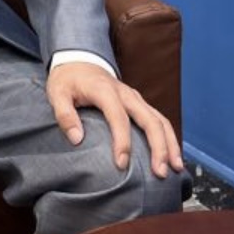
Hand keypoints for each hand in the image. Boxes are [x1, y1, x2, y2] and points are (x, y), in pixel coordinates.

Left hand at [46, 63, 183, 178]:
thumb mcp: (57, 93)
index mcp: (105, 91)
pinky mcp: (139, 103)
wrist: (79, 61)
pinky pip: (159, 120)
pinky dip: (169, 138)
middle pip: (149, 119)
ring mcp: (135, 98)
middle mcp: (125, 94)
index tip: (121, 164)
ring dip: (170, 144)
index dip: (122, 142)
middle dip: (159, 146)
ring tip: (176, 168)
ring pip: (160, 120)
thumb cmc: (68, 80)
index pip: (119, 117)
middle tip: (160, 172)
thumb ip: (64, 115)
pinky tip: (172, 156)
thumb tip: (77, 139)